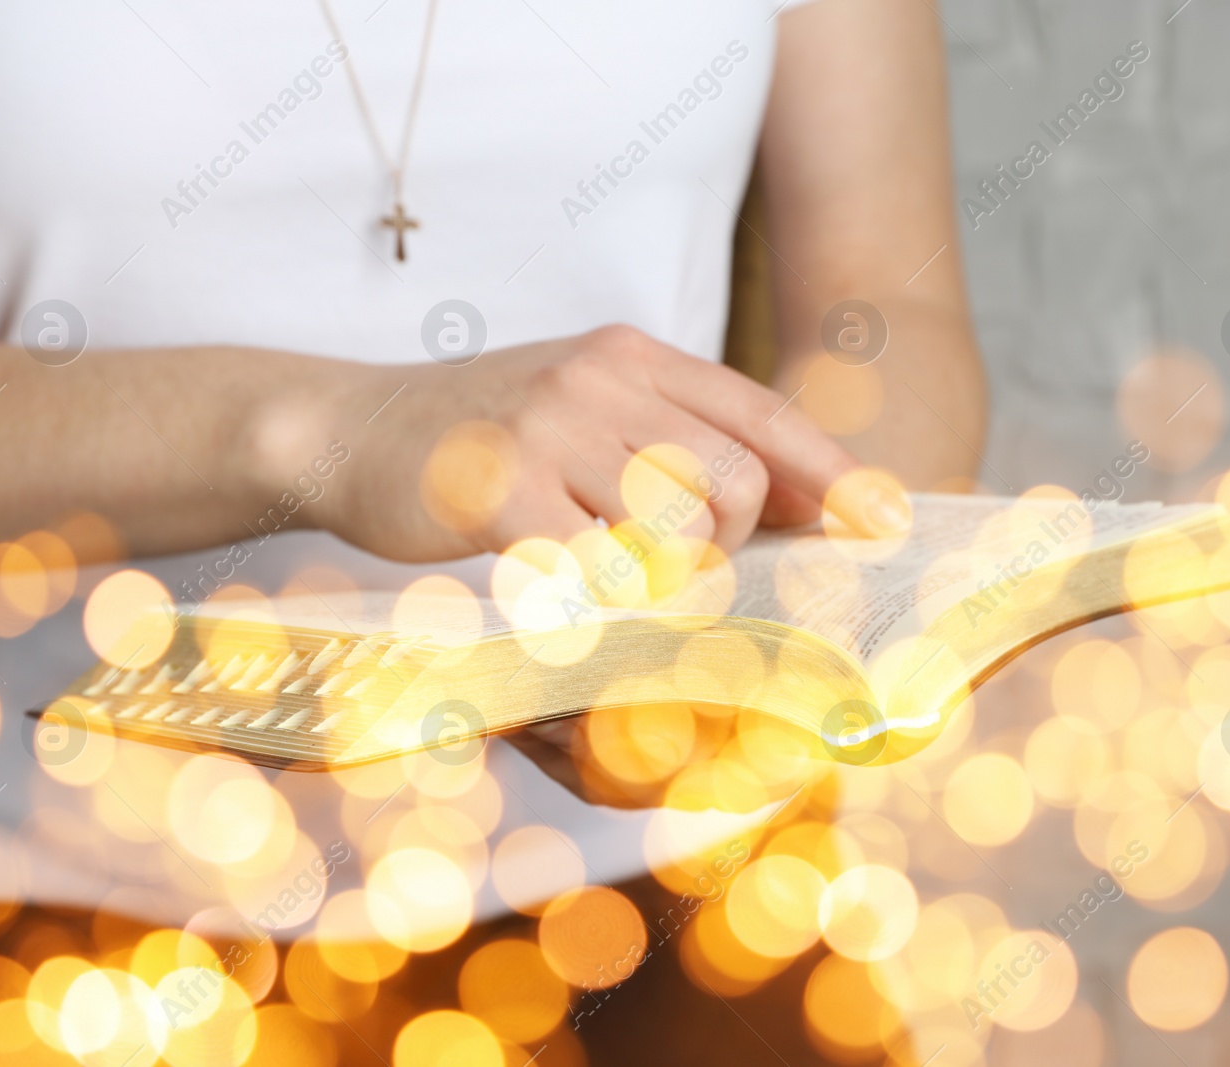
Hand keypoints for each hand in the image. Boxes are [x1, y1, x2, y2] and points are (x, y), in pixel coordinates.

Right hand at [291, 325, 860, 562]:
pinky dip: (599, 600)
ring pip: (677, 524)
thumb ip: (667, 439)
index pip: (760, 412)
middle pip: (737, 477)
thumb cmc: (477, 438)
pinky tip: (564, 595)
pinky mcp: (499, 485)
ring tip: (605, 573)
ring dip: (663, 574)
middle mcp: (602, 378)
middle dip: (728, 540)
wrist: (344, 428)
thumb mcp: (580, 408)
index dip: (830, 474)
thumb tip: (776, 505)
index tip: (885, 523)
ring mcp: (550, 426)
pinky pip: (596, 566)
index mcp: (631, 356)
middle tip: (671, 564)